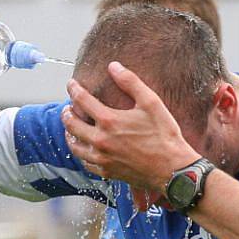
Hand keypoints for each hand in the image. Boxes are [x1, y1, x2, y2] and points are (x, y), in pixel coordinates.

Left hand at [62, 62, 198, 196]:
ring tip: (70, 129)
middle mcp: (100, 140)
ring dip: (69, 134)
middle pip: (72, 124)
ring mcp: (102, 158)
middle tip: (67, 108)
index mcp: (109, 121)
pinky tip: (85, 149)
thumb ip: (131, 82)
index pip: (82, 100)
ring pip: (75, 146)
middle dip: (67, 113)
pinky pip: (86, 163)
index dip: (74, 89)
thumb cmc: (164, 135)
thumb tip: (114, 66)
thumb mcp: (151, 103)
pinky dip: (81, 153)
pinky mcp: (107, 172)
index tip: (71, 84)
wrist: (172, 169)